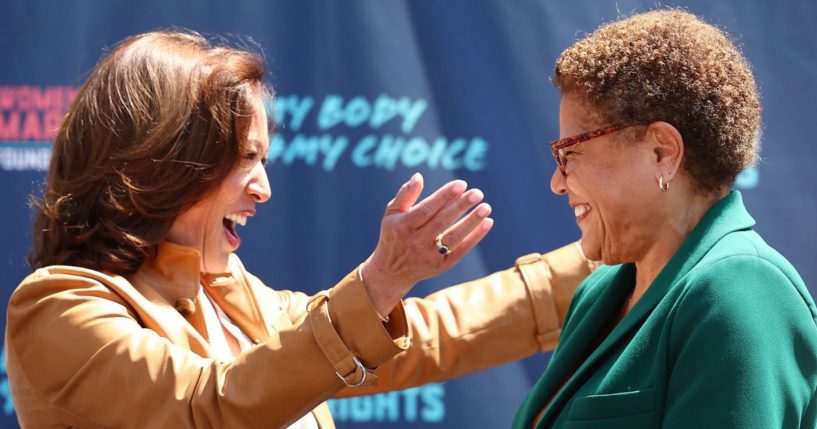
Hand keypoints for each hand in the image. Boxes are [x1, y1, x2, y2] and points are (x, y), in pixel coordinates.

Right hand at [360, 172, 493, 316]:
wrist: (392, 272)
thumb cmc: (395, 234)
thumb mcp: (392, 214)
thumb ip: (405, 194)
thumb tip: (419, 176)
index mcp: (403, 226)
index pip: (427, 209)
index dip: (444, 196)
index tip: (461, 184)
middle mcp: (416, 242)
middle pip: (442, 222)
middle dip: (460, 207)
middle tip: (477, 193)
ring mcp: (429, 255)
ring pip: (453, 237)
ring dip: (471, 222)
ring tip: (486, 207)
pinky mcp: (441, 266)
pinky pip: (460, 251)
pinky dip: (474, 237)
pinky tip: (487, 223)